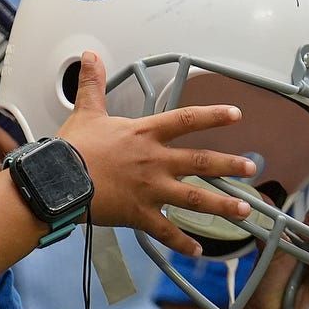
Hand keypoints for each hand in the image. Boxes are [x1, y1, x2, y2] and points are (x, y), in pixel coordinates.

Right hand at [55, 51, 255, 254]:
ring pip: (194, 199)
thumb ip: (93, 84)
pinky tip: (197, 251)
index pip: (186, 120)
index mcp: (145, 134)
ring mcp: (150, 190)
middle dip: (229, 165)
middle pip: (200, 162)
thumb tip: (89, 57)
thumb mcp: (87, 112)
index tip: (236, 115)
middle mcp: (155, 161)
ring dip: (221, 206)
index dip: (213, 116)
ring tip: (243, 211)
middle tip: (251, 168)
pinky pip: (165, 232)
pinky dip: (181, 243)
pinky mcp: (139, 215)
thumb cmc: (72, 149)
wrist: (57, 181)